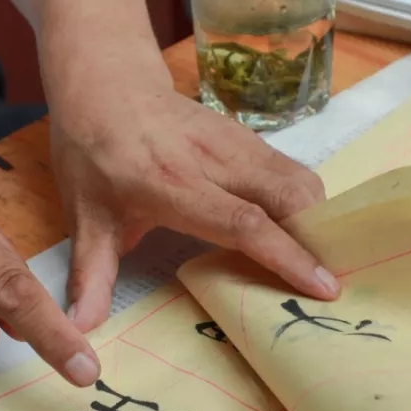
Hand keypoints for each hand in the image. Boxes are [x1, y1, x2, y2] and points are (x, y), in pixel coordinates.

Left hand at [48, 77, 341, 331]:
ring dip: (318, 220)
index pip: (244, 223)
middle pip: (291, 196)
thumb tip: (78, 329)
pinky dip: (307, 202)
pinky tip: (302, 231)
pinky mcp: (247, 136)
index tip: (322, 286)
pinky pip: (291, 170)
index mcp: (172, 185)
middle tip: (332, 282)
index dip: (286, 256)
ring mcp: (237, 142)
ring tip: (322, 261)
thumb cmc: (93, 153)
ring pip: (300, 179)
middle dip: (320, 238)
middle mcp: (214, 160)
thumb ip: (91, 275)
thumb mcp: (85, 217)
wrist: (105, 81)